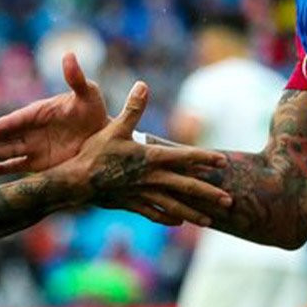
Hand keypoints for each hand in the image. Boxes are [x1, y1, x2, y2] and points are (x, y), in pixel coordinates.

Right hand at [0, 53, 108, 175]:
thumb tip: (69, 54)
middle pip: (6, 135)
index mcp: (40, 112)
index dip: (7, 124)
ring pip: (8, 150)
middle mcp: (32, 129)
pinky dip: (1, 168)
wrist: (102, 136)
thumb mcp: (87, 93)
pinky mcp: (38, 162)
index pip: (20, 119)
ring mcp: (34, 147)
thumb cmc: (93, 110)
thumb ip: (76, 78)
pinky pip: (16, 166)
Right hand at [47, 80, 230, 225]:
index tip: (224, 161)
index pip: (185, 157)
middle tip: (229, 201)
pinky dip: (168, 218)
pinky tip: (178, 222)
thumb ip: (132, 108)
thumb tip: (143, 84)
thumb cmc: (95, 153)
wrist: (77, 182)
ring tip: (210, 221)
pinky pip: (154, 213)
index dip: (205, 158)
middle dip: (208, 194)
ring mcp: (143, 194)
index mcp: (151, 158)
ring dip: (193, 213)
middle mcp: (151, 178)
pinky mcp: (132, 204)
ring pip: (174, 206)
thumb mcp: (114, 127)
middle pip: (186, 186)